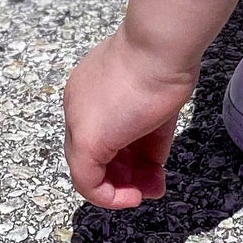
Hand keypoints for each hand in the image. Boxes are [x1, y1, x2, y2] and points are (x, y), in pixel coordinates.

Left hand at [62, 27, 198, 208]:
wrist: (160, 45)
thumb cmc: (164, 59)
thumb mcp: (157, 100)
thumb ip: (151, 134)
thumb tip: (155, 164)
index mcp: (91, 87)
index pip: (105, 128)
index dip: (128, 150)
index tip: (152, 160)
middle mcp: (78, 105)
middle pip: (95, 150)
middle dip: (125, 173)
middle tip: (150, 185)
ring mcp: (78, 122)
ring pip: (90, 169)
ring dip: (120, 187)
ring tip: (145, 193)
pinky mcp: (86, 140)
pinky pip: (88, 182)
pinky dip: (110, 196)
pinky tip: (133, 197)